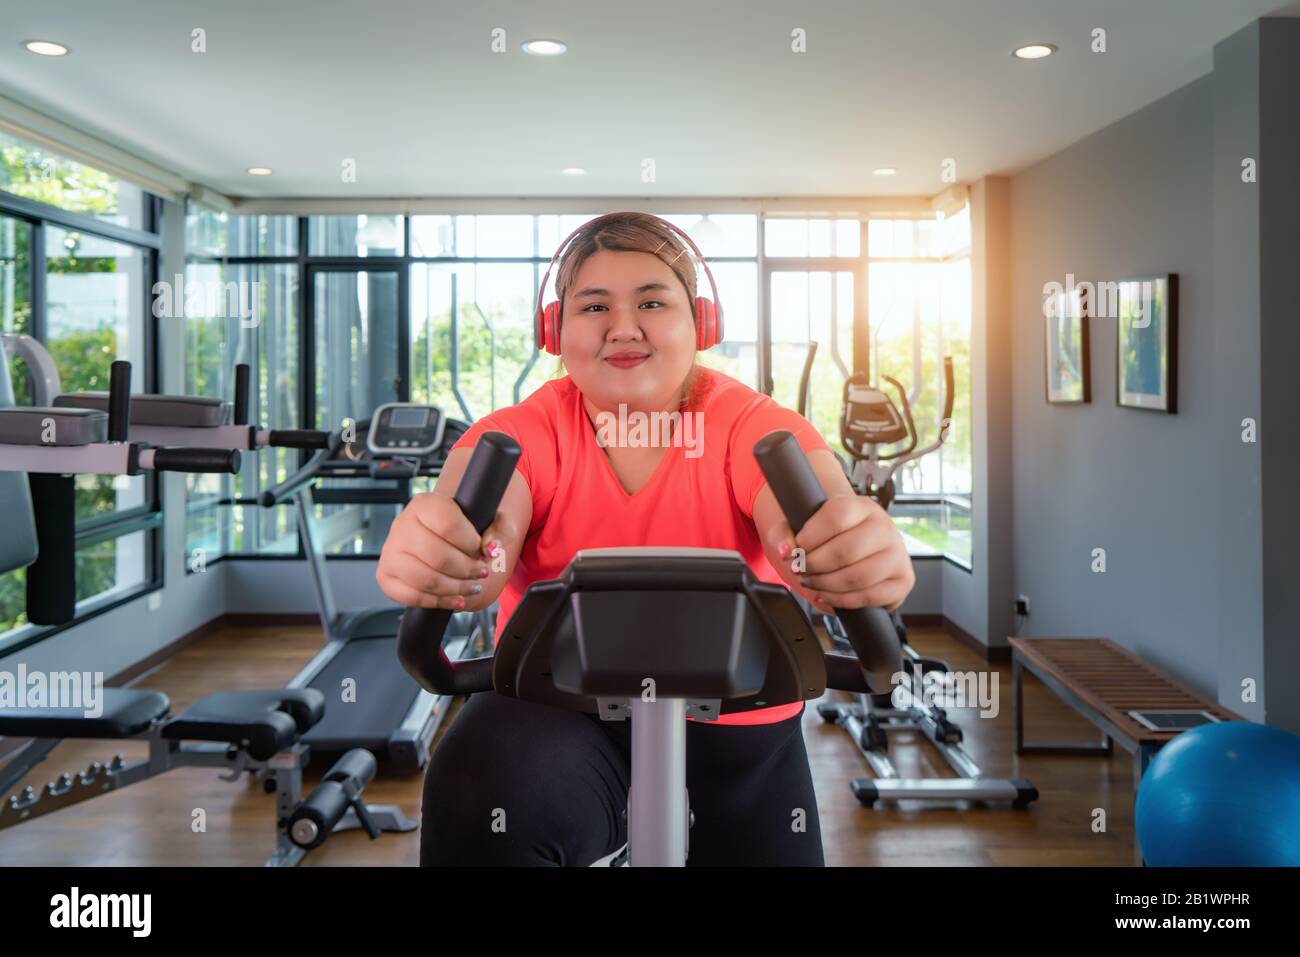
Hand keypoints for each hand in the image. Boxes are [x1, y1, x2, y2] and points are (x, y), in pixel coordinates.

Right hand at [375, 492, 515, 610]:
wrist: (440, 539)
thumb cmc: (463, 529)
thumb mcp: (490, 521)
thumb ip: (500, 529)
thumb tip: (491, 548)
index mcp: (425, 504)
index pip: (447, 524)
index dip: (470, 542)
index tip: (481, 549)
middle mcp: (402, 525)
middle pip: (437, 556)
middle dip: (467, 570)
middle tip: (480, 573)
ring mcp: (391, 552)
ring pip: (425, 579)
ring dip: (455, 588)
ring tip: (471, 587)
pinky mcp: (386, 576)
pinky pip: (412, 597)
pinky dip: (439, 602)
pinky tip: (455, 599)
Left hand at [767, 493, 914, 615]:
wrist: (857, 548)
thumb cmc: (830, 537)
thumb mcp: (804, 527)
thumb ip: (785, 533)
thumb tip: (786, 549)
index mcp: (862, 506)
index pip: (837, 516)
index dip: (810, 537)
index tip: (797, 548)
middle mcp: (884, 527)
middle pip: (845, 551)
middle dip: (815, 566)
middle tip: (802, 569)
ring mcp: (897, 555)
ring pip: (857, 577)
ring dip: (826, 585)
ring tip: (812, 582)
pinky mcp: (902, 581)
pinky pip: (869, 597)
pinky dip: (842, 601)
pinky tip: (828, 594)